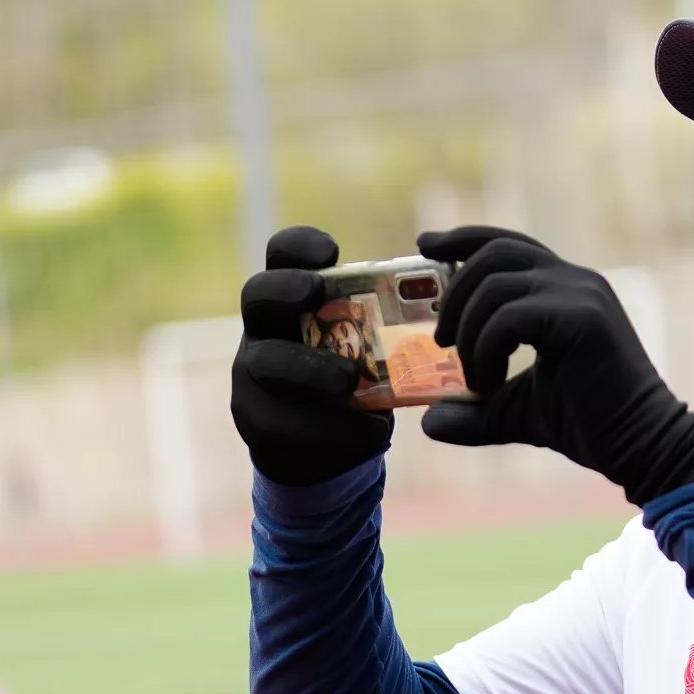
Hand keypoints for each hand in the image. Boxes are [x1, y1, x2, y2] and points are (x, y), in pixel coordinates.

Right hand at [231, 226, 393, 486]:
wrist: (324, 447)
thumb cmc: (354, 379)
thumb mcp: (367, 346)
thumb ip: (386, 325)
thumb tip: (442, 309)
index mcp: (293, 297)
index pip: (283, 254)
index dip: (300, 246)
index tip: (331, 252)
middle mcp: (264, 327)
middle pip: (257, 294)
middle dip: (285, 288)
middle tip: (314, 292)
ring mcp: (252, 373)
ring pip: (266, 361)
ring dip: (308, 367)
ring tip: (348, 380)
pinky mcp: (256, 419)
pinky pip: (282, 420)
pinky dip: (327, 426)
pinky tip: (365, 431)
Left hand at [412, 226, 693, 506]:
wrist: (640, 445)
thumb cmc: (589, 425)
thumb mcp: (516, 411)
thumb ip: (476, 410)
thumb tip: (428, 423)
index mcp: (564, 288)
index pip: (507, 243)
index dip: (463, 238)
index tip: (425, 245)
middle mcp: (575, 280)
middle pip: (494, 253)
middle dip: (454, 293)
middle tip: (439, 341)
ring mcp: (581, 294)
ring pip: (494, 285)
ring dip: (468, 333)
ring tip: (474, 380)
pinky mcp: (583, 318)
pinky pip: (508, 317)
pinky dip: (484, 351)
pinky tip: (489, 387)